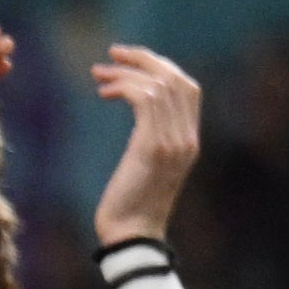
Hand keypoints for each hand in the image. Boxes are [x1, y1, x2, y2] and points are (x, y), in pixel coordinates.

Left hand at [92, 42, 203, 244]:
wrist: (131, 236)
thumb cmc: (128, 208)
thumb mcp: (145, 167)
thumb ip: (150, 139)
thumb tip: (139, 116)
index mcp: (189, 140)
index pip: (187, 88)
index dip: (161, 67)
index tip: (131, 60)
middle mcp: (187, 137)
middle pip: (177, 79)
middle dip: (145, 60)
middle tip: (114, 52)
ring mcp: (174, 141)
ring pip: (160, 85)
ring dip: (127, 73)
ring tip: (99, 72)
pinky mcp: (152, 146)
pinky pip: (145, 100)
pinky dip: (124, 88)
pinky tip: (103, 93)